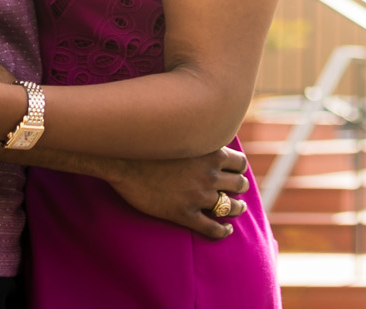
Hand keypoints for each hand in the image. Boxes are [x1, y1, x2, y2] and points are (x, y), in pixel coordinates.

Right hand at [108, 146, 251, 239]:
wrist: (125, 160)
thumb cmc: (150, 144)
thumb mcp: (182, 134)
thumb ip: (199, 139)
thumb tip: (206, 135)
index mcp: (211, 153)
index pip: (240, 162)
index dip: (239, 168)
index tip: (236, 172)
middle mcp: (209, 175)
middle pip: (239, 184)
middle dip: (240, 188)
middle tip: (237, 190)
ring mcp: (198, 196)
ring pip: (230, 206)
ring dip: (237, 208)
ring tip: (236, 209)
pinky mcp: (184, 214)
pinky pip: (213, 228)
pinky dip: (223, 231)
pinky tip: (226, 230)